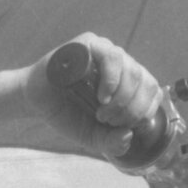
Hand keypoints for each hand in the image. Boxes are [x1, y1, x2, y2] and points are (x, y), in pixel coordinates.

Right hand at [25, 33, 162, 158]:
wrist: (35, 102)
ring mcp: (105, 50)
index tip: (126, 126)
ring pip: (132, 70)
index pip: (152, 89)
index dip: (146, 111)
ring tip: (103, 112)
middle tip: (109, 121)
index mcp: (126, 80)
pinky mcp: (88, 44)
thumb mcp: (92, 136)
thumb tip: (128, 136)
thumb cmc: (66, 114)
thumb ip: (111, 142)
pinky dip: (112, 80)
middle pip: (145, 81)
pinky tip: (102, 97)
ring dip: (122, 98)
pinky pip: (112, 56)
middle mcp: (120, 63)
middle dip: (132, 109)